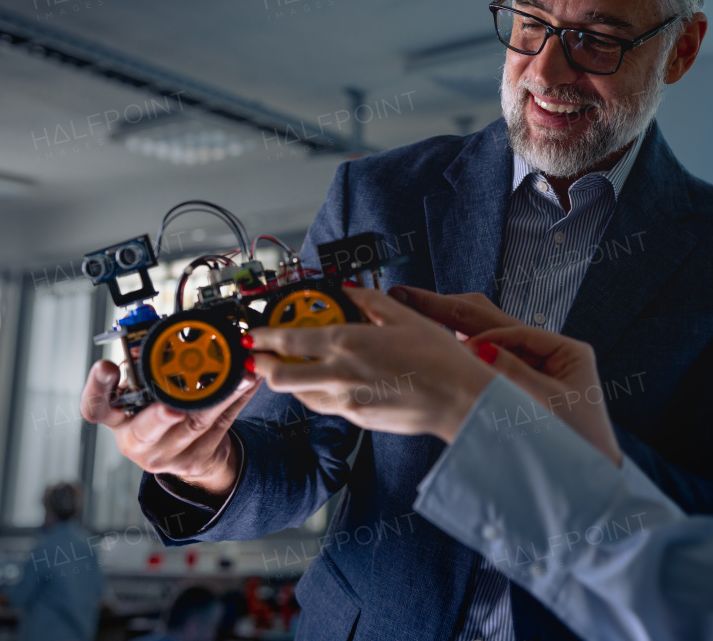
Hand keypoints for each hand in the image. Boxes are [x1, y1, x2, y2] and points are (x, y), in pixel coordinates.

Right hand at [80, 359, 258, 498]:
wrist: (184, 454)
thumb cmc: (158, 413)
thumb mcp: (141, 392)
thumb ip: (142, 366)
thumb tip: (147, 334)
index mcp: (117, 418)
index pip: (95, 406)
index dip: (97, 387)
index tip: (107, 366)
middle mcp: (136, 440)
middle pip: (145, 429)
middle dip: (160, 415)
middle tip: (173, 407)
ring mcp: (167, 455)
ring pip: (195, 424)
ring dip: (220, 397)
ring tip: (236, 375)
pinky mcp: (196, 459)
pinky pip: (221, 425)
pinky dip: (238, 401)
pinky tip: (249, 383)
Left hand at [247, 288, 495, 442]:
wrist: (458, 400)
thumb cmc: (438, 358)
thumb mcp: (405, 317)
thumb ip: (371, 301)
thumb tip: (352, 291)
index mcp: (347, 344)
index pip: (290, 341)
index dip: (265, 338)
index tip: (254, 335)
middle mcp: (339, 375)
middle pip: (281, 376)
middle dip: (264, 365)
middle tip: (260, 356)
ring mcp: (347, 402)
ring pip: (299, 396)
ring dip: (288, 382)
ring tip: (289, 369)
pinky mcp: (358, 420)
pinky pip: (325, 406)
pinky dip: (315, 394)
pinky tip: (324, 383)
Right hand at [391, 287, 619, 462]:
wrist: (586, 485)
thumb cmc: (577, 445)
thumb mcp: (548, 404)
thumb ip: (514, 373)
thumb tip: (481, 347)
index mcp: (566, 351)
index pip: (514, 329)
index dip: (483, 337)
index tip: (459, 350)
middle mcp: (549, 352)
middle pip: (494, 321)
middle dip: (450, 309)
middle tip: (409, 296)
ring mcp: (532, 365)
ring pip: (486, 334)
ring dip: (452, 326)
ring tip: (414, 310)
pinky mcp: (518, 383)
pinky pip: (485, 359)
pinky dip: (461, 351)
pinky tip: (434, 340)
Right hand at [467, 325, 621, 465]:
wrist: (588, 473)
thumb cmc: (576, 434)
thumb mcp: (544, 398)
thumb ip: (514, 371)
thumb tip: (482, 349)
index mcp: (572, 352)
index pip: (526, 334)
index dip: (494, 337)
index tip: (467, 345)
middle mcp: (563, 358)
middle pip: (519, 346)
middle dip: (491, 350)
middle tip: (462, 355)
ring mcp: (553, 374)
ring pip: (514, 361)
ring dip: (494, 366)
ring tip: (468, 369)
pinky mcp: (544, 390)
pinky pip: (516, 378)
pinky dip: (500, 379)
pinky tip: (481, 381)